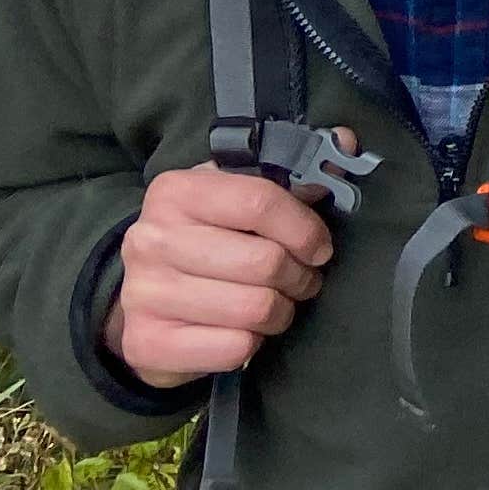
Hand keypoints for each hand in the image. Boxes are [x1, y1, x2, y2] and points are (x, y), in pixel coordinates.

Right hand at [107, 146, 348, 390]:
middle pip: (263, 261)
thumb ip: (297, 171)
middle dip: (299, 276)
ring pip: (253, 308)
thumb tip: (345, 142)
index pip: (260, 201)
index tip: (320, 247)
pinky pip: (233, 348)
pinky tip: (245, 330)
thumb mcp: (244, 195)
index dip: (305, 228)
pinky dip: (253, 343)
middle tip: (302, 280)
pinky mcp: (147, 343)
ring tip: (278, 305)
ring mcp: (143, 293)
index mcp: (176, 191)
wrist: (148, 298)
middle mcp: (150, 239)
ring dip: (280, 312)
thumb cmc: (211, 238)